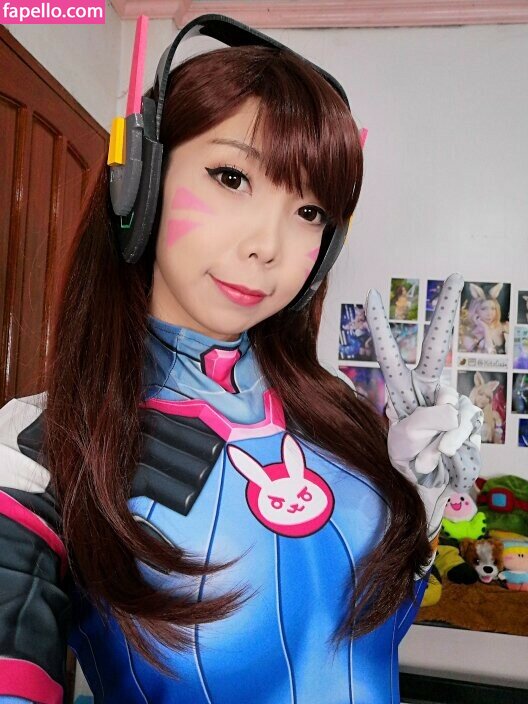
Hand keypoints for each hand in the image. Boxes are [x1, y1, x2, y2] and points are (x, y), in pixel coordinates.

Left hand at [364, 273, 483, 536]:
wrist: (431, 488)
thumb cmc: (410, 462)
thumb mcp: (404, 446)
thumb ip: (423, 425)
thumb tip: (449, 410)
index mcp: (403, 390)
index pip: (391, 354)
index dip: (380, 327)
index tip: (371, 295)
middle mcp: (428, 389)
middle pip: (435, 347)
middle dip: (444, 312)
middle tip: (455, 276)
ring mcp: (451, 403)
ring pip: (450, 405)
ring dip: (438, 441)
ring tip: (428, 459)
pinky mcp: (469, 420)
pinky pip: (462, 428)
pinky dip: (452, 448)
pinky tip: (447, 459)